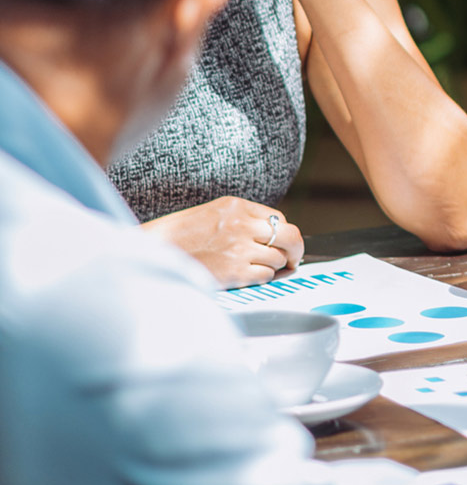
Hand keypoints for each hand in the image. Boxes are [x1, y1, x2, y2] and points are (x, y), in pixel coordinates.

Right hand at [142, 196, 305, 286]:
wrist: (152, 252)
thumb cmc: (179, 235)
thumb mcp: (212, 213)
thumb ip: (241, 218)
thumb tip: (271, 232)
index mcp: (236, 207)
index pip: (278, 219)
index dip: (282, 232)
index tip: (282, 242)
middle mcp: (242, 225)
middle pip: (290, 236)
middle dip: (297, 249)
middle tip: (294, 258)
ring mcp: (240, 249)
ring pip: (278, 258)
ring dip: (275, 265)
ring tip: (262, 268)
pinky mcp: (234, 272)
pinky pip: (266, 275)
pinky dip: (263, 277)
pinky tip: (250, 276)